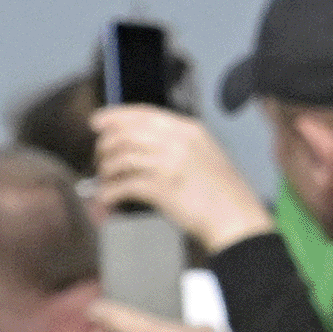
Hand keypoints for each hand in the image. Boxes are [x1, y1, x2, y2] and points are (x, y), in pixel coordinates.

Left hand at [86, 104, 275, 254]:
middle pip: (126, 134)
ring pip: (120, 159)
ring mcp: (169, 163)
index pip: (144, 113)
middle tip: (99, 161)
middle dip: (105, 147)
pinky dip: (109, 193)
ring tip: (105, 183)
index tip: (96, 121)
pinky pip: (123, 186)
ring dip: (106, 172)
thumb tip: (140, 144)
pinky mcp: (161, 189)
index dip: (115, 116)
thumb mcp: (204, 153)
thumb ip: (175, 143)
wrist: (236, 217)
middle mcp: (177, 141)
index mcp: (189, 128)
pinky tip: (107, 200)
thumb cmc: (222, 191)